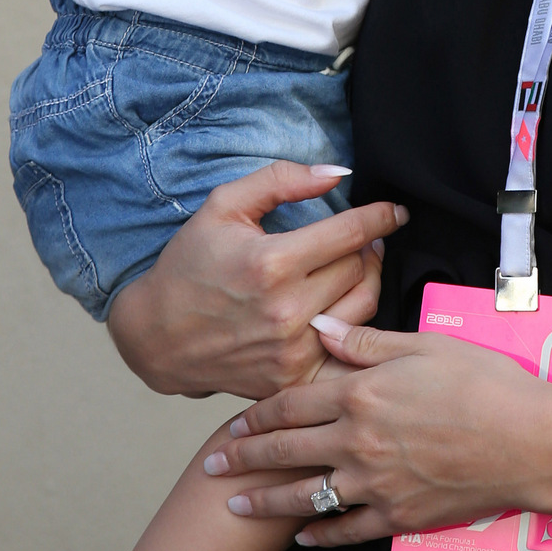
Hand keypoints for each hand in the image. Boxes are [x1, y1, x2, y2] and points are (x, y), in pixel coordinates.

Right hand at [106, 162, 407, 398]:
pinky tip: (342, 307)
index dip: (381, 217)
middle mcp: (288, 310)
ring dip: (367, 281)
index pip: (351, 233)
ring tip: (356, 267)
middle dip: (367, 248)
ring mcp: (292, 349)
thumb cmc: (189, 265)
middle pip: (360, 269)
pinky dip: (352, 325)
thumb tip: (337, 173)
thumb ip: (281, 180)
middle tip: (364, 240)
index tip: (395, 212)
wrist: (156, 337)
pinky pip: (346, 347)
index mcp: (273, 262)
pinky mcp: (292, 378)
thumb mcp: (224, 206)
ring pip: (363, 307)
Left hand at [202, 313, 551, 541]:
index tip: (233, 422)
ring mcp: (375, 483)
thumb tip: (321, 328)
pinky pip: (348, 530)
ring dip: (266, 503)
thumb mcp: (425, 346)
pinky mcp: (399, 516)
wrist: (529, 441)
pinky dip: (321, 535)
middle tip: (213, 467)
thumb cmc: (485, 383)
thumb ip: (366, 343)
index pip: (293, 403)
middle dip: (244, 459)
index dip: (258, 413)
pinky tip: (302, 537)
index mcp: (361, 393)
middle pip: (286, 451)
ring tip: (236, 507)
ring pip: (306, 495)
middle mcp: (358, 441)